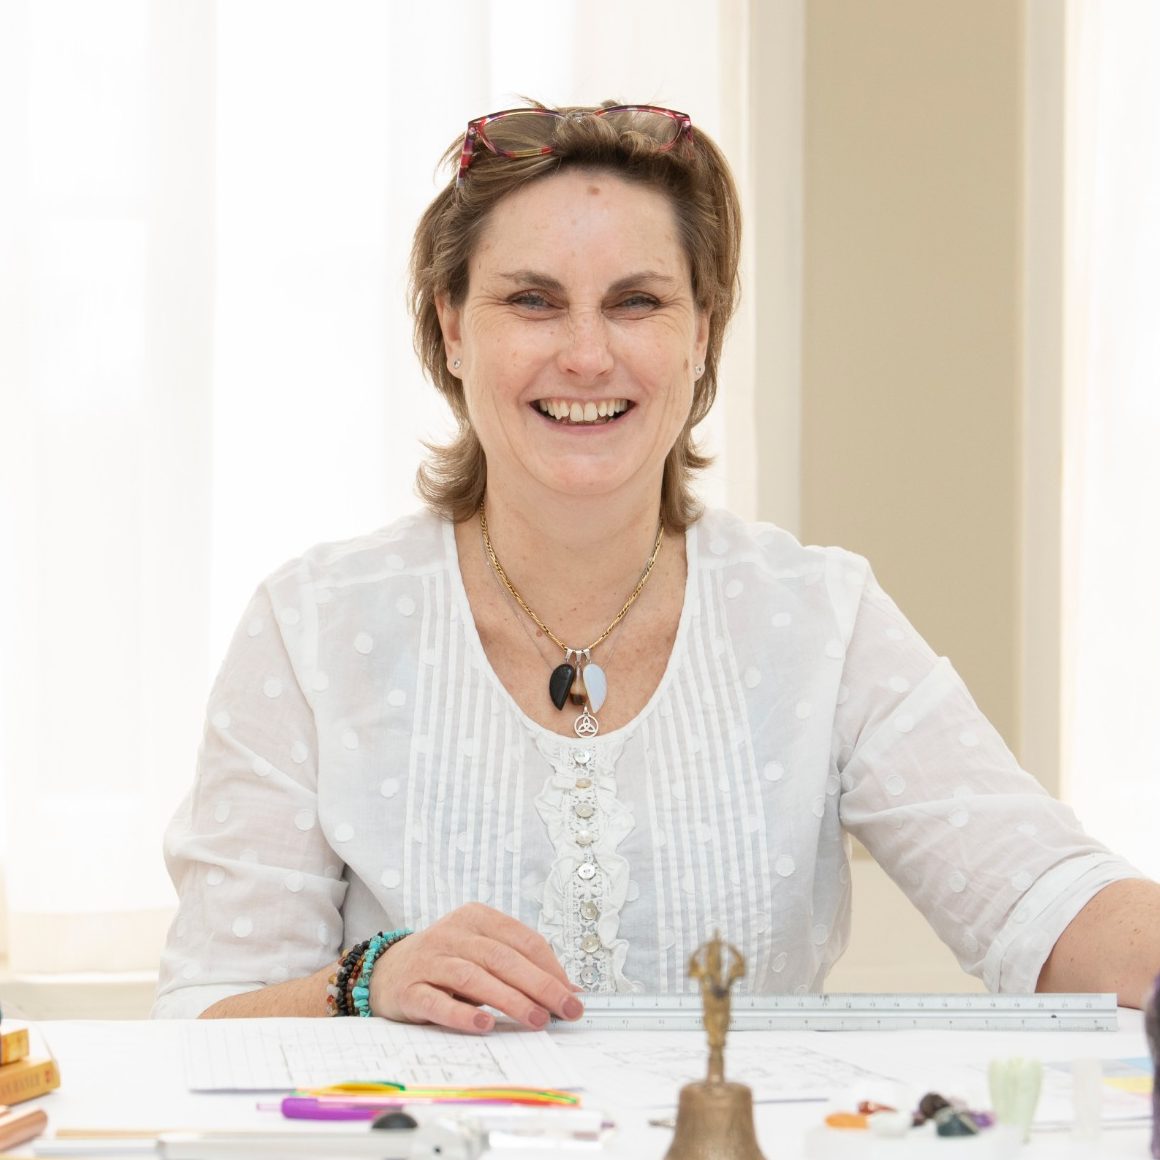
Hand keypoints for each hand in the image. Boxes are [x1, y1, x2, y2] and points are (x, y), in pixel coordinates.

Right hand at [369, 903, 584, 1032]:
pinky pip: (437, 1001)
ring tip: (536, 1019)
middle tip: (565, 1009)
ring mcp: (430, 960)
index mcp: (476, 917)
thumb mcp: (482, 952)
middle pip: (503, 958)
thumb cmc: (446, 962)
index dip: (551, 967)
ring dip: (510, 1000)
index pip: (522, 939)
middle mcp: (453, 933)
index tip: (572, 994)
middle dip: (539, 985)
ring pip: (474, 977)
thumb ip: (520, 966)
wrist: (386, 970)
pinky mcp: (410, 988)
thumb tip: (568, 990)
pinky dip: (462, 1013)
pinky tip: (484, 1024)